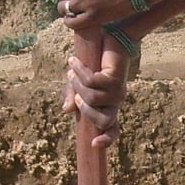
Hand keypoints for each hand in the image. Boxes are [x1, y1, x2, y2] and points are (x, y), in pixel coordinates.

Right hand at [63, 31, 131, 146]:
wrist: (110, 40)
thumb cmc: (93, 64)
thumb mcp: (77, 82)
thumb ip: (72, 96)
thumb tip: (67, 110)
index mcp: (108, 108)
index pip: (112, 129)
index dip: (106, 139)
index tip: (94, 144)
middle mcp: (115, 103)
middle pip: (103, 121)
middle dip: (85, 110)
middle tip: (76, 94)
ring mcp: (118, 91)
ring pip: (93, 99)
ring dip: (77, 85)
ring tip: (72, 71)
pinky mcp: (115, 78)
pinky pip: (92, 81)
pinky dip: (80, 71)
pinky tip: (75, 62)